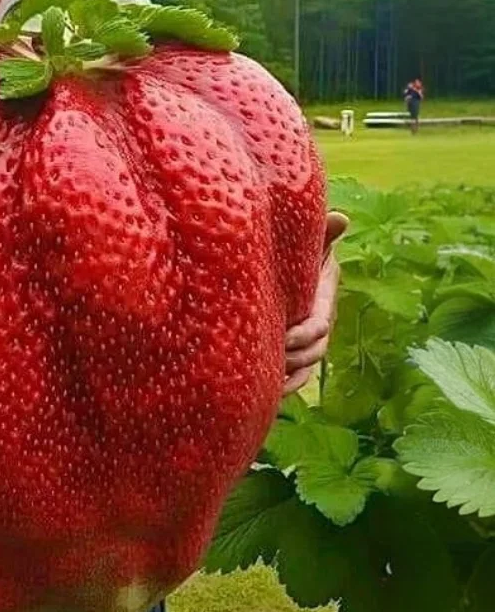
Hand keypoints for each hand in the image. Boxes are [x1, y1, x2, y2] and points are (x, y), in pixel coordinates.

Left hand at [284, 211, 349, 393]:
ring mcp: (308, 340)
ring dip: (291, 376)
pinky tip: (272, 394)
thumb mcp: (311, 243)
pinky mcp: (294, 350)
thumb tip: (340, 218)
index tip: (285, 335)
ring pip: (307, 367)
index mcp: (323, 301)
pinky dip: (288, 386)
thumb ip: (323, 235)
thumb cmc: (298, 251)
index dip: (304, 333)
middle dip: (295, 357)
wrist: (286, 265)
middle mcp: (319, 325)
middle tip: (273, 359)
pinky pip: (297, 376)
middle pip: (314, 351)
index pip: (319, 324)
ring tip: (272, 383)